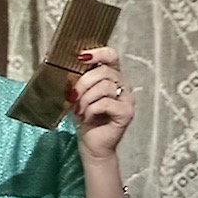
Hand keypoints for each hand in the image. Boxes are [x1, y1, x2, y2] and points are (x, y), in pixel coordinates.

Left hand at [70, 46, 134, 162]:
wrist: (91, 144)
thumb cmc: (85, 117)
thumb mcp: (79, 93)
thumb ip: (79, 78)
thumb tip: (69, 64)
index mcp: (113, 76)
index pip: (111, 55)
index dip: (97, 53)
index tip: (80, 57)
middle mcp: (124, 85)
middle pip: (104, 71)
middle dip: (83, 83)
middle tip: (73, 97)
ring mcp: (128, 99)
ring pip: (104, 87)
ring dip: (86, 99)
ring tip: (80, 110)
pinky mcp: (127, 113)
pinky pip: (106, 102)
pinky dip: (91, 109)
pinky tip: (88, 117)